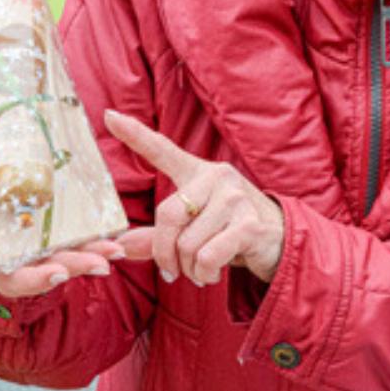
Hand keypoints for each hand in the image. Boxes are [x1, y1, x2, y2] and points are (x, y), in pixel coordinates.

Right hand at [0, 206, 124, 298]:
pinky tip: (113, 245)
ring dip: (76, 267)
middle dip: (37, 278)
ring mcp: (21, 260)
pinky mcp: (48, 253)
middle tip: (60, 271)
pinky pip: (69, 257)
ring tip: (105, 259)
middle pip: (9, 279)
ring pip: (46, 274)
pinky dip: (91, 251)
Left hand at [104, 110, 283, 285]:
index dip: (135, 135)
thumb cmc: (229, 230)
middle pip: (168, 217)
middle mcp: (216, 177)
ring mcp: (234, 199)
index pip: (162, 150)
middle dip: (164, 254)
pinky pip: (207, 257)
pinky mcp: (248, 224)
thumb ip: (157, 237)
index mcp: (198, 172)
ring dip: (189, 270)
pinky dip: (205, 274)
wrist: (280, 240)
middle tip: (173, 271)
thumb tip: (121, 246)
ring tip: (201, 271)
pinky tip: (212, 273)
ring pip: (187, 244)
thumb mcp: (193, 229)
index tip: (109, 117)